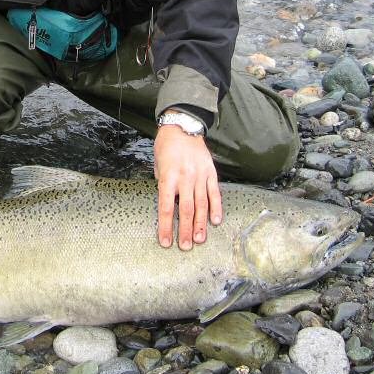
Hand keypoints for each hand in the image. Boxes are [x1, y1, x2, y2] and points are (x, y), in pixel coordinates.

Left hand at [153, 125, 222, 250]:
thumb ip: (163, 184)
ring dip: (200, 224)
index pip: (165, 207)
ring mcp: (199, 175)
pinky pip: (214, 193)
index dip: (165, 226)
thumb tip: (168, 202)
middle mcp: (185, 177)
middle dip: (185, 230)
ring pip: (201, 204)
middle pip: (185, 209)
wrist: (183, 126)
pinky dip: (216, 208)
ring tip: (199, 240)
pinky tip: (216, 221)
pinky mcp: (211, 172)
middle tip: (185, 246)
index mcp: (168, 176)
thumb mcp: (157, 164)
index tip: (165, 242)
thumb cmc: (166, 146)